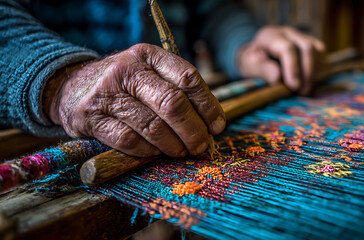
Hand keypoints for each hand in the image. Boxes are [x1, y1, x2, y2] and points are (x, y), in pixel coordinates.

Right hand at [43, 44, 225, 156]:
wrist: (70, 86)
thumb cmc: (123, 85)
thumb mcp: (148, 74)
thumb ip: (176, 90)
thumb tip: (212, 123)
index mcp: (148, 56)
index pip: (188, 78)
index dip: (208, 106)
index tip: (217, 126)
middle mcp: (127, 70)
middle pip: (172, 103)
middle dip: (193, 130)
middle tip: (201, 145)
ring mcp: (107, 94)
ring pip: (152, 126)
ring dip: (173, 145)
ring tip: (180, 151)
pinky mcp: (91, 118)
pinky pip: (128, 140)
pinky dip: (147, 151)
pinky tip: (155, 152)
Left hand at [237, 26, 325, 94]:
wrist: (256, 58)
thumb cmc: (252, 64)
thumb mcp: (250, 67)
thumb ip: (262, 70)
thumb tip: (278, 77)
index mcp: (270, 36)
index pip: (287, 48)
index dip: (293, 68)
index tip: (294, 87)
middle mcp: (287, 33)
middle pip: (306, 47)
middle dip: (307, 72)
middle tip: (302, 92)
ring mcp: (300, 37)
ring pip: (316, 51)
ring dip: (313, 73)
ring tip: (305, 91)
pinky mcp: (310, 45)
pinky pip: (321, 55)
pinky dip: (318, 70)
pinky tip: (310, 84)